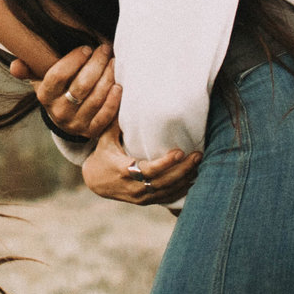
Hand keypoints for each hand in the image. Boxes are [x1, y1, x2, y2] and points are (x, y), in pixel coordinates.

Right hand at [11, 43, 119, 140]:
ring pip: (96, 98)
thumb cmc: (56, 89)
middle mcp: (59, 112)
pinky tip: (118, 86)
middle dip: (96, 64)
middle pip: (81, 85)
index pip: (58, 75)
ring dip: (108, 77)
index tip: (86, 48)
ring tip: (114, 62)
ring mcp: (76, 124)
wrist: (66, 119)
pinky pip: (105, 116)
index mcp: (44, 96)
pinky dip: (113, 100)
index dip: (74, 60)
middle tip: (105, 49)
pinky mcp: (91, 131)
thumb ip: (28, 68)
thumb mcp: (40, 78)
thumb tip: (15, 65)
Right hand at [81, 127, 197, 206]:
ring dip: (185, 179)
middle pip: (163, 182)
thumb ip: (113, 119)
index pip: (149, 170)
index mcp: (124, 171)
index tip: (180, 152)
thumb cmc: (103, 156)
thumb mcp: (105, 139)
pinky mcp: (145, 202)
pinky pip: (166, 198)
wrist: (95, 182)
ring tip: (198, 164)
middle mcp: (133, 188)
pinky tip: (192, 180)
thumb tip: (119, 91)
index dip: (166, 163)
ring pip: (167, 191)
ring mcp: (140, 197)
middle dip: (183, 170)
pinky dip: (180, 190)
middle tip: (198, 156)